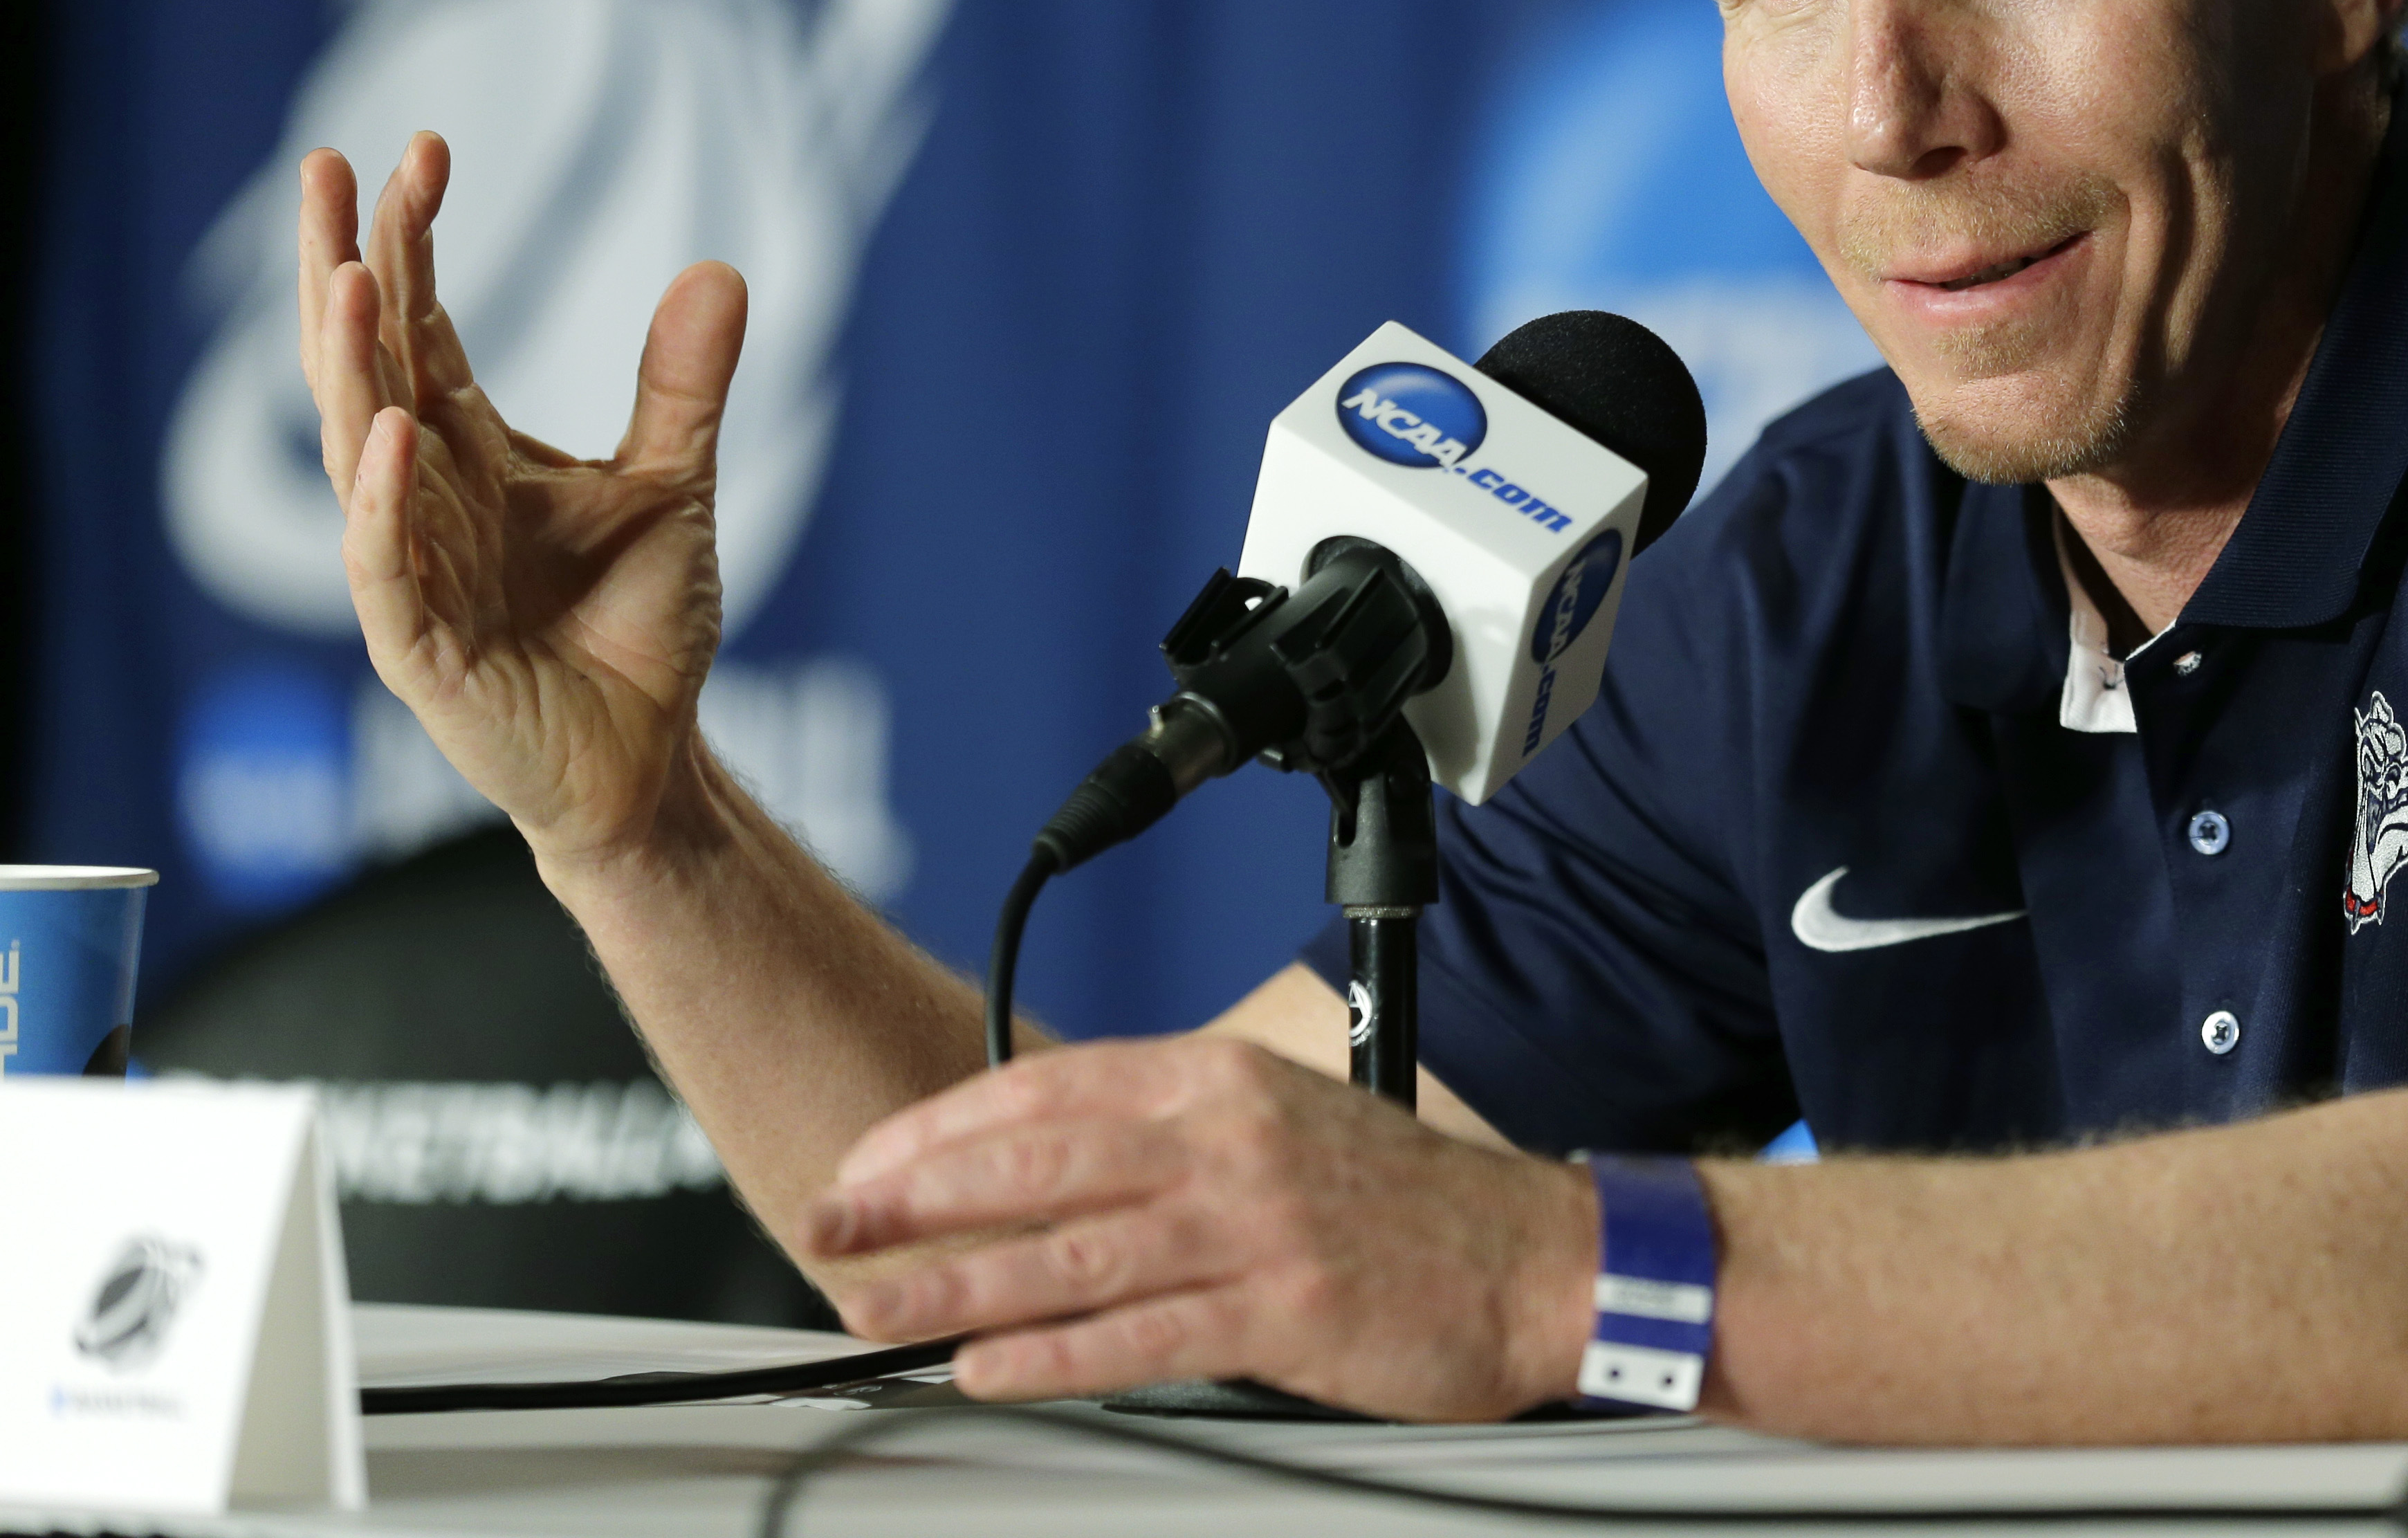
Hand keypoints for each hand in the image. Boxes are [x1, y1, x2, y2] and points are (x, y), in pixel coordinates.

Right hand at [297, 134, 746, 875]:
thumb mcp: (673, 484)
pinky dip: (383, 502)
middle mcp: (421, 496)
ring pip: (357, 448)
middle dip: (343, 266)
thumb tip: (720, 267)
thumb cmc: (635, 626)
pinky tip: (386, 433)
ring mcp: (411, 570)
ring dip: (350, 364)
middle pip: (363, 363)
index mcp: (467, 453)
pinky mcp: (421, 649)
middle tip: (321, 161)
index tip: (421, 147)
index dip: (412, 239)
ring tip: (354, 272)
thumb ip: (682, 384)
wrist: (648, 757)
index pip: (421, 327)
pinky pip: (387, 566)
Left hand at [805, 1035, 1597, 1419]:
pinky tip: (985, 1367)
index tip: (869, 1162)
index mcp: (1221, 1079)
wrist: (1541, 1257)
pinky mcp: (1283, 1312)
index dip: (939, 1127)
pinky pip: (1141, 1336)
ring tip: (872, 1305)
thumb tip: (1045, 1166)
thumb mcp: (1283, 1124)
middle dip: (914, 1195)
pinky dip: (1050, 1352)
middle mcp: (1228, 1138)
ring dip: (955, 1280)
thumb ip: (1171, 1136)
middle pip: (1036, 1159)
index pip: (1045, 1086)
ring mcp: (1254, 1224)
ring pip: (1070, 1250)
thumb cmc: (1408, 1205)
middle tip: (828, 1224)